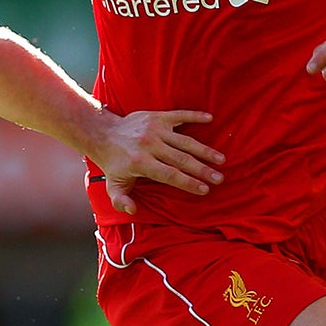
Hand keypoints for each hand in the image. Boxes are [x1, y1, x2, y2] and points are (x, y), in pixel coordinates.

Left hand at [94, 109, 224, 216]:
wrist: (104, 133)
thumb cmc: (113, 163)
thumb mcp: (113, 185)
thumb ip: (121, 200)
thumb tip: (133, 210)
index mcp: (141, 162)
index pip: (170, 175)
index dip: (188, 183)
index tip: (204, 190)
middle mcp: (150, 145)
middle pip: (182, 159)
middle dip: (202, 170)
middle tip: (219, 178)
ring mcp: (155, 128)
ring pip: (185, 141)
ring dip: (204, 150)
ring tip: (221, 159)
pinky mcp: (158, 116)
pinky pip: (179, 115)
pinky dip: (195, 116)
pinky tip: (210, 119)